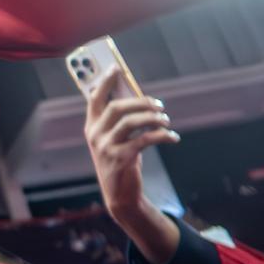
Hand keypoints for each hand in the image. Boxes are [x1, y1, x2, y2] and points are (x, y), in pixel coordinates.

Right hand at [86, 65, 181, 263]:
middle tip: (159, 104)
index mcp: (91, 127)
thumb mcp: (115, 140)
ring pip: (130, 122)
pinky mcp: (120, 159)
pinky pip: (144, 140)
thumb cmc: (121, 162)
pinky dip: (162, 136)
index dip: (105, 81)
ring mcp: (105, 148)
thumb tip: (140, 99)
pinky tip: (172, 137)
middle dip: (140, 102)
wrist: (120, 196)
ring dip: (153, 118)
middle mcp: (95, 135)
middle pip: (116, 108)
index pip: (94, 98)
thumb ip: (120, 121)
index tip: (116, 68)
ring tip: (167, 120)